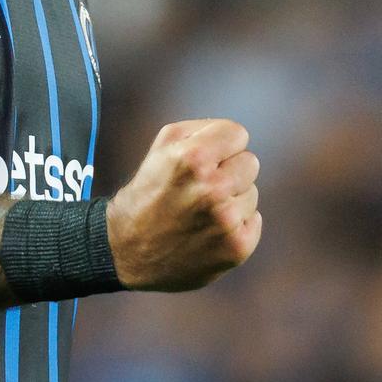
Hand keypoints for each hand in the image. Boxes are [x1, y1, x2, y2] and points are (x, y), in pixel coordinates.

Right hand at [105, 118, 261, 291]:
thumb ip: (199, 130)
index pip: (237, 134)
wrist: (128, 250)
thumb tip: (234, 136)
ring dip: (231, 199)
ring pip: (251, 193)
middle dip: (229, 171)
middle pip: (250, 162)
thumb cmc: (147, 193)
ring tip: (201, 211)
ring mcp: (227, 221)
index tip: (206, 159)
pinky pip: (253, 220)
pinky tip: (209, 231)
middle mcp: (212, 188)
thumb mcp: (160, 148)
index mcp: (193, 158)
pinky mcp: (237, 247)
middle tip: (200, 187)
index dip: (221, 145)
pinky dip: (235, 225)